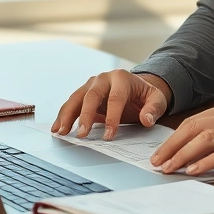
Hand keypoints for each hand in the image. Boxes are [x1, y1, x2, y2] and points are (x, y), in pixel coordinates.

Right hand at [52, 70, 171, 139]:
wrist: (136, 88)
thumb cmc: (145, 95)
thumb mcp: (157, 100)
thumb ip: (153, 109)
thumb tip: (146, 120)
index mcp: (122, 78)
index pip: (115, 98)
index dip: (112, 117)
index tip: (110, 135)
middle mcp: (103, 78)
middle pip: (91, 95)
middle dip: (85, 115)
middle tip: (82, 134)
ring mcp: (91, 85)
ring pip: (76, 98)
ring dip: (67, 115)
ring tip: (61, 132)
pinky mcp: (83, 93)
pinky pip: (71, 104)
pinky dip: (63, 116)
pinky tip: (57, 128)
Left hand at [149, 102, 213, 176]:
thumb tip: (187, 154)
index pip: (191, 123)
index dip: (172, 139)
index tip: (159, 155)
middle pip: (193, 128)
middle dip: (172, 147)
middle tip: (158, 163)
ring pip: (204, 139)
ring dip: (183, 155)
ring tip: (171, 168)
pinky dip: (206, 162)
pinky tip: (194, 170)